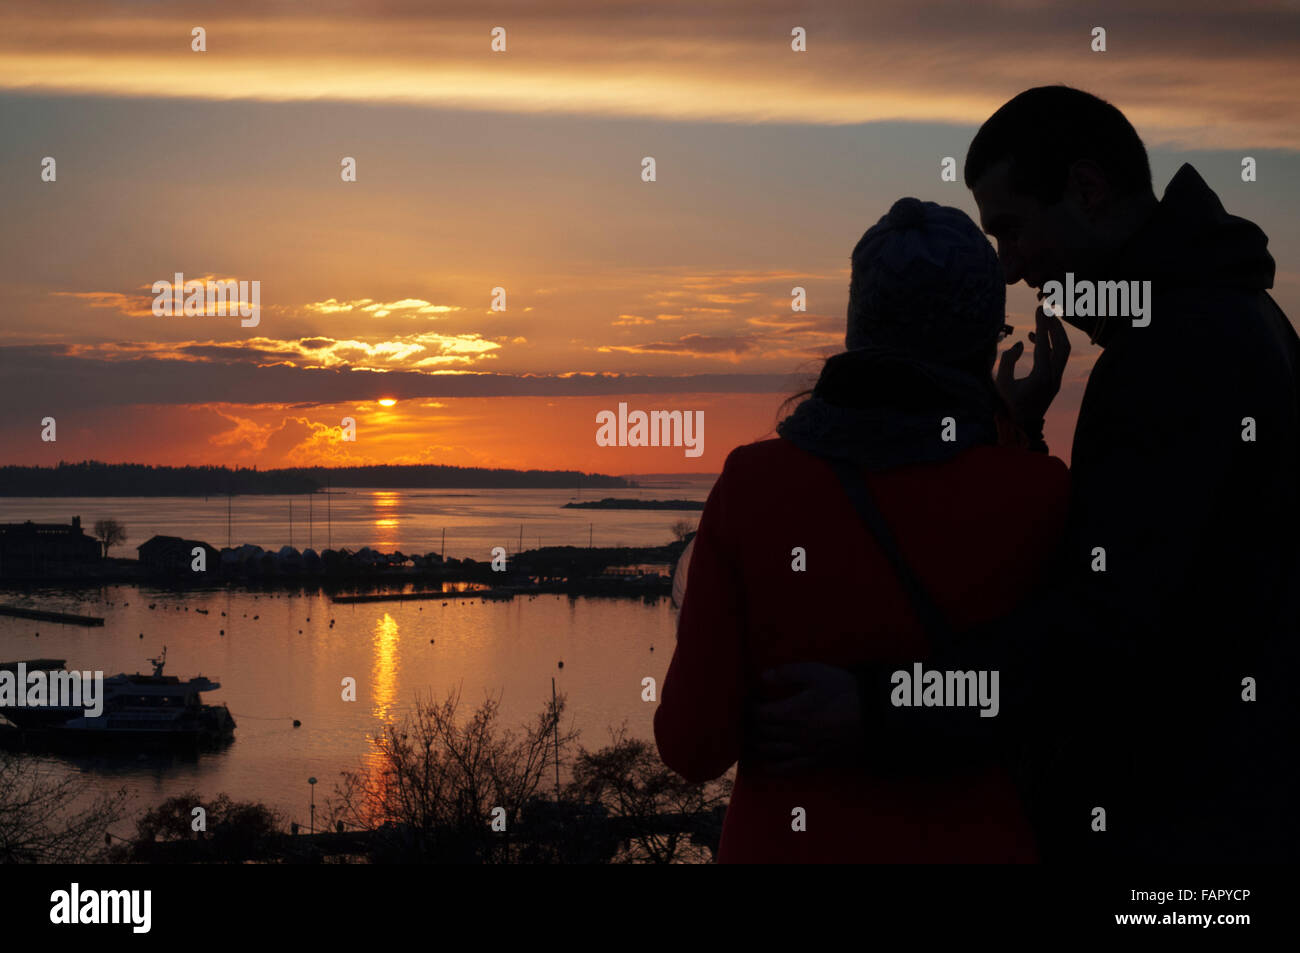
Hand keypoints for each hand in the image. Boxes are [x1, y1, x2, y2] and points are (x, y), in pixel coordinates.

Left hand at [745, 662, 863, 774]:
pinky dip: (774, 768)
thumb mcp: (816, 673)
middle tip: (751, 718)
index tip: (752, 700)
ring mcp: (804, 749)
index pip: (759, 714)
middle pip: (762, 733)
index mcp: (791, 712)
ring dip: (759, 744)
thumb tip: (763, 677)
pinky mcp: (816, 760)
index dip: (751, 707)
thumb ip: (787, 674)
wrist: (872, 716)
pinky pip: (790, 769)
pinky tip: (767, 766)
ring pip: (772, 750)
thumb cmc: (844, 691)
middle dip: (753, 725)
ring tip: (754, 737)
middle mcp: (793, 734)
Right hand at [995, 305, 1069, 426]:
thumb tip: (1019, 343)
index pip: (1044, 345)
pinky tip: (1032, 338)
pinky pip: (1056, 358)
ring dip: (1056, 334)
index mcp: (1041, 377)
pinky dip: (1049, 345)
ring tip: (1043, 320)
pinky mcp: (1053, 382)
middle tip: (1047, 309)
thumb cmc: (1007, 407)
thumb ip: (1007, 361)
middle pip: (1062, 345)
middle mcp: (1053, 377)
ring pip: (1062, 351)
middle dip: (1055, 326)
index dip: (1041, 325)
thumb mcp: (1001, 384)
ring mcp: (1056, 380)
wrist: (1020, 428)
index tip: (1039, 309)